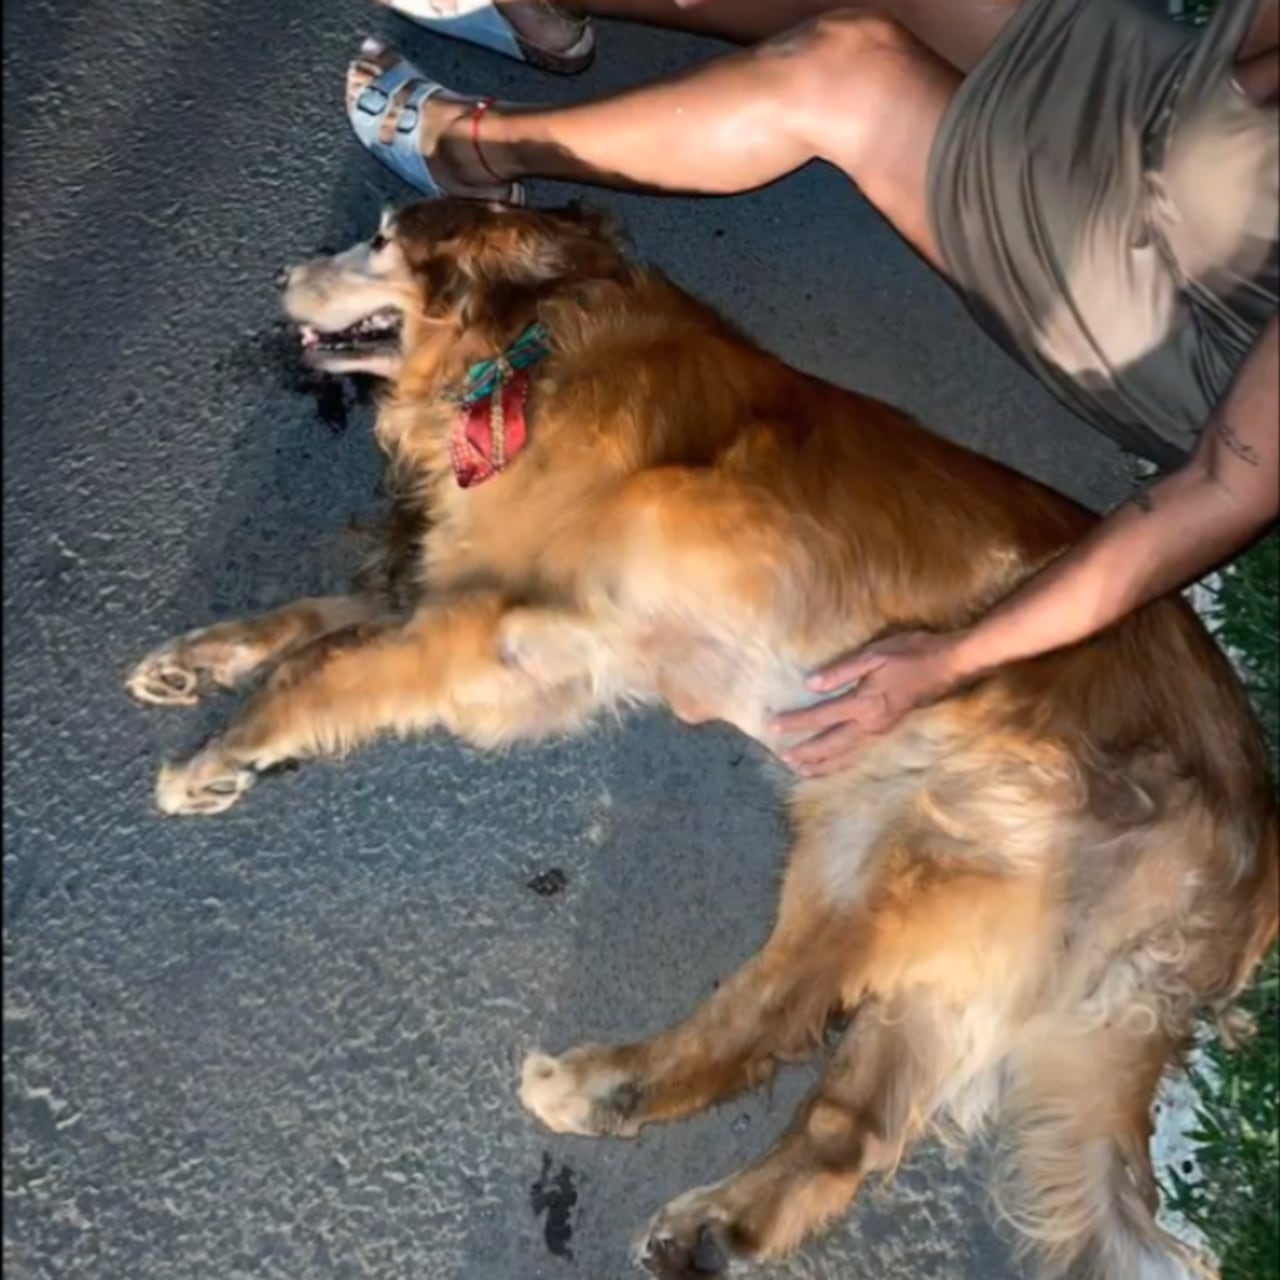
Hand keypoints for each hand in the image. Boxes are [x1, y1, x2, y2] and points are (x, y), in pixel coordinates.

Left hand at [771, 630, 969, 775]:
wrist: (951, 663)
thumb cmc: (912, 652)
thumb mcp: (874, 654)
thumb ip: (841, 671)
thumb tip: (811, 684)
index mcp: (864, 703)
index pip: (821, 716)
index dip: (796, 723)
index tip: (773, 726)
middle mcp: (871, 723)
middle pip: (831, 744)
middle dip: (806, 752)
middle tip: (783, 758)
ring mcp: (883, 730)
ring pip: (847, 754)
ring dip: (823, 763)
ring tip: (803, 771)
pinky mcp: (892, 731)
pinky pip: (862, 753)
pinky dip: (845, 762)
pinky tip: (838, 764)